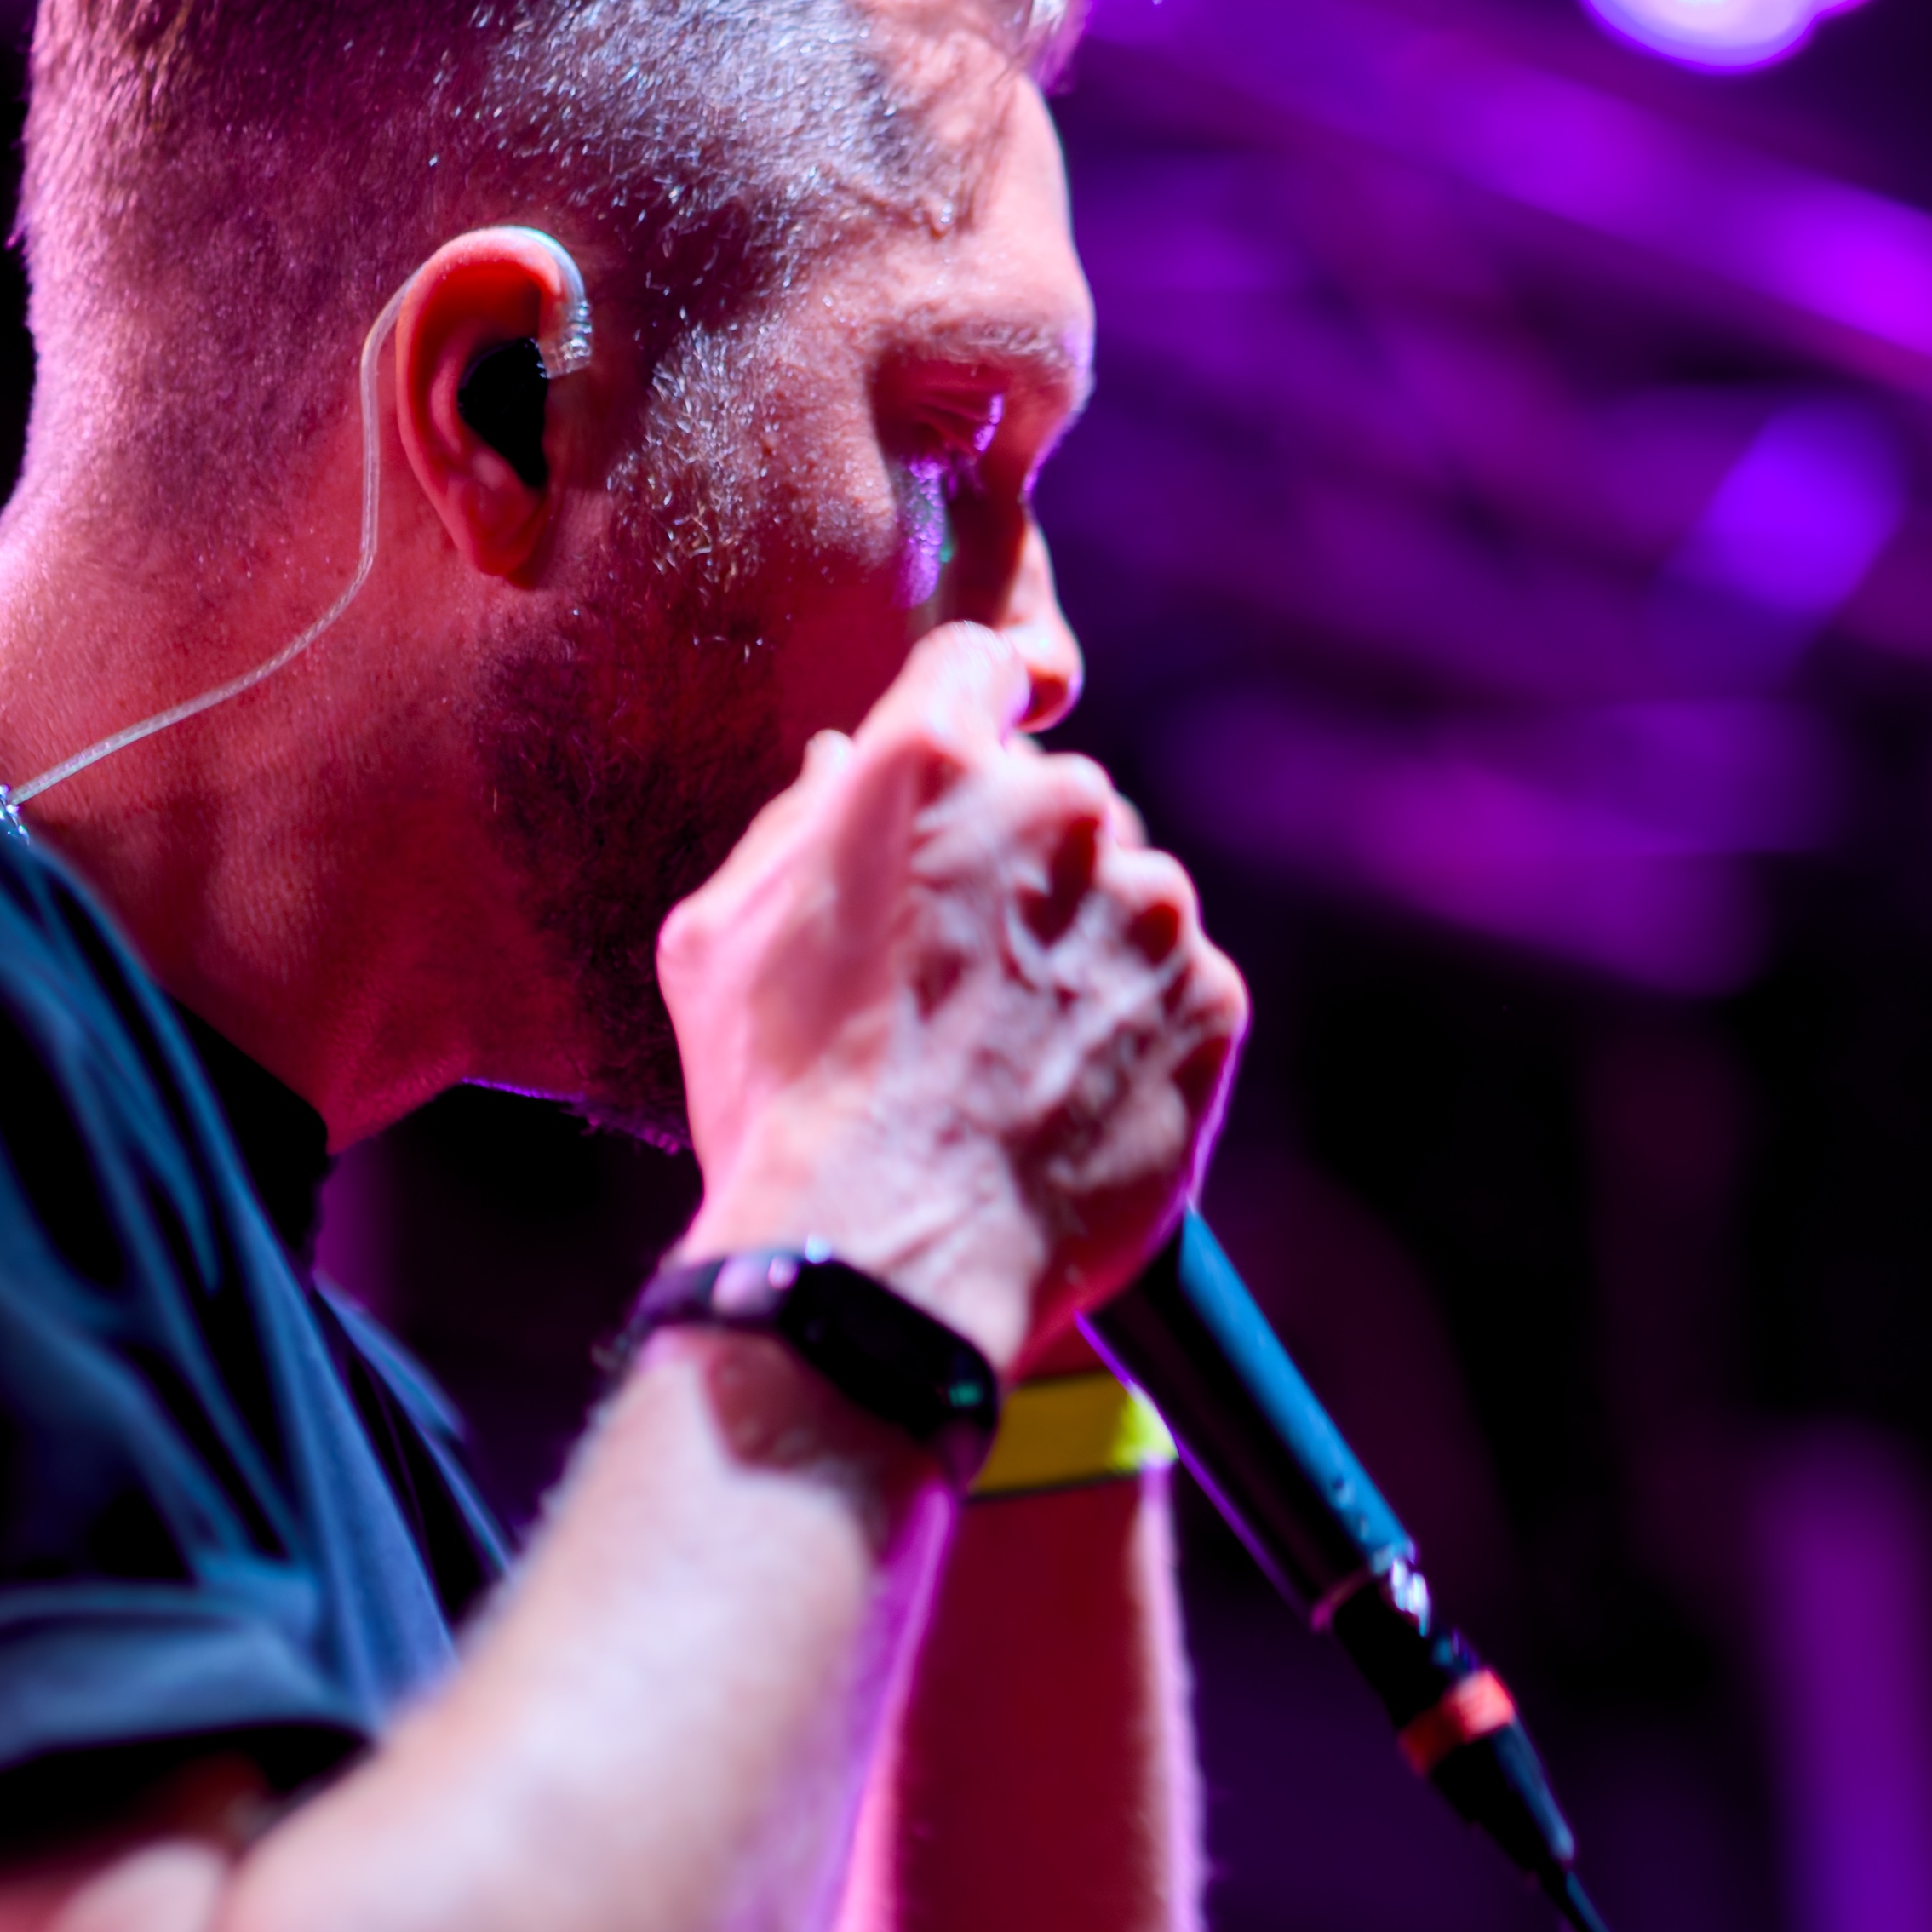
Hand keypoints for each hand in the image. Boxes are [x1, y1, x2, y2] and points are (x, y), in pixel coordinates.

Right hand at [657, 622, 1246, 1374]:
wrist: (887, 1265)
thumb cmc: (779, 1103)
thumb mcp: (718, 943)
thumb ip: (790, 826)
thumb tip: (843, 770)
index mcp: (930, 764)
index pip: (975, 666)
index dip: (964, 716)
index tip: (960, 777)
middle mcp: (1062, 809)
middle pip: (1056, 802)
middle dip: (1014, 868)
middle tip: (951, 980)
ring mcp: (1153, 907)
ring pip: (1125, 899)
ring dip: (1080, 953)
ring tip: (1003, 1059)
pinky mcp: (1213, 1002)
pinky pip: (1177, 993)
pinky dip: (1132, 1034)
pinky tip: (1057, 1100)